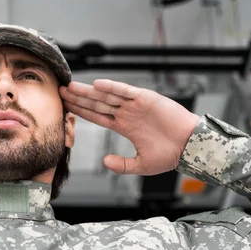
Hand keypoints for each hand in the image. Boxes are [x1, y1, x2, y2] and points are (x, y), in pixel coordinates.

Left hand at [59, 79, 199, 175]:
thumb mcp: (141, 165)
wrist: (190, 146)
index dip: (81, 111)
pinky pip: (126, 91)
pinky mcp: (146, 99)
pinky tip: (97, 84)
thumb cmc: (169, 155)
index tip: (66, 106)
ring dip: (90, 91)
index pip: (97, 116)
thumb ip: (122, 165)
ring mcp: (135, 105)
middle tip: (61, 91)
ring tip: (72, 86)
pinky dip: (112, 87)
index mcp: (124, 126)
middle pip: (97, 103)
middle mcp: (127, 113)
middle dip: (79, 98)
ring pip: (108, 96)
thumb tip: (104, 162)